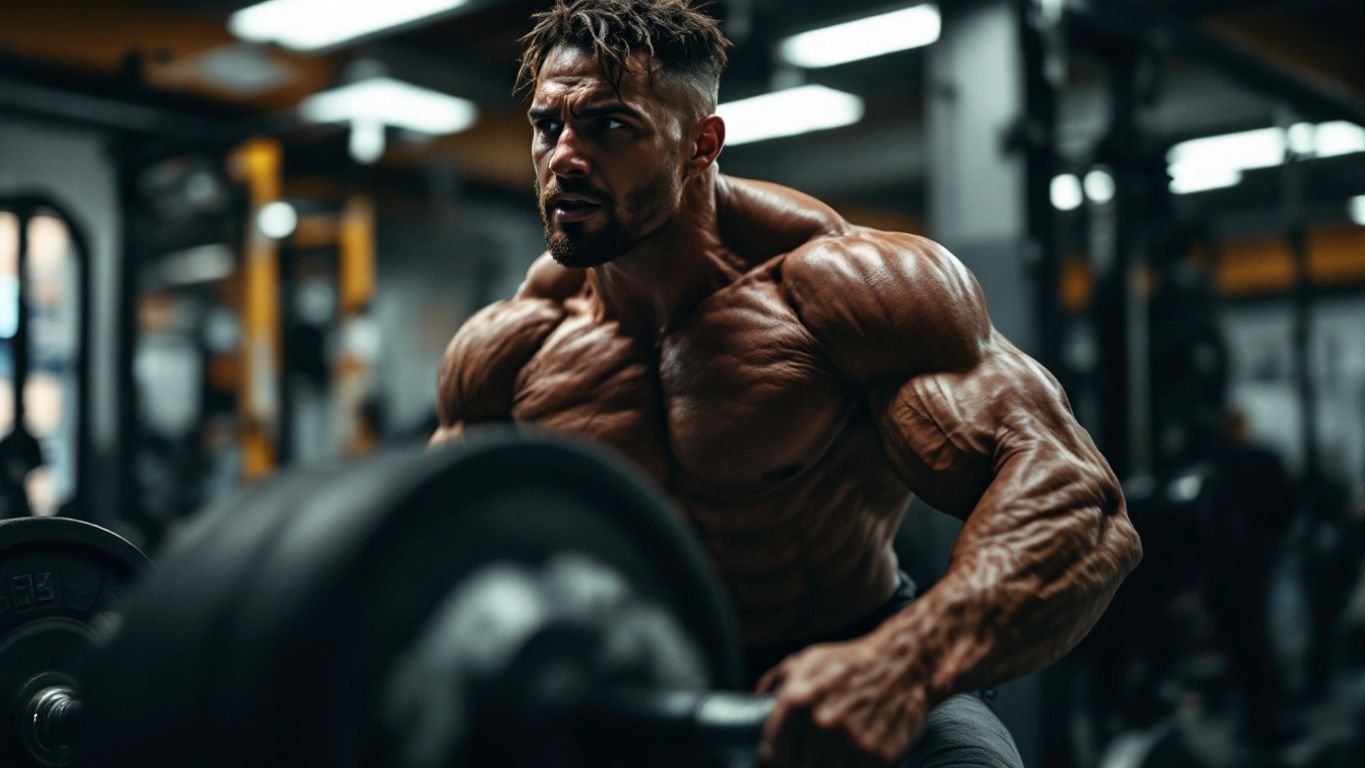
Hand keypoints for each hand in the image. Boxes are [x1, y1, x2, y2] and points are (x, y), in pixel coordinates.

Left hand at [755, 637, 928, 767]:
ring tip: (829, 755)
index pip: (772, 755)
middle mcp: (821, 723)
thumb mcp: (805, 661)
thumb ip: (773, 684)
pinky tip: (851, 758)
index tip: (779, 761)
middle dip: (801, 764)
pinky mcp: (878, 757)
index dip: (774, 762)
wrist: (903, 664)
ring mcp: (851, 742)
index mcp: (797, 700)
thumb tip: (750, 707)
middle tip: (808, 756)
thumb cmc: (849, 663)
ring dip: (825, 767)